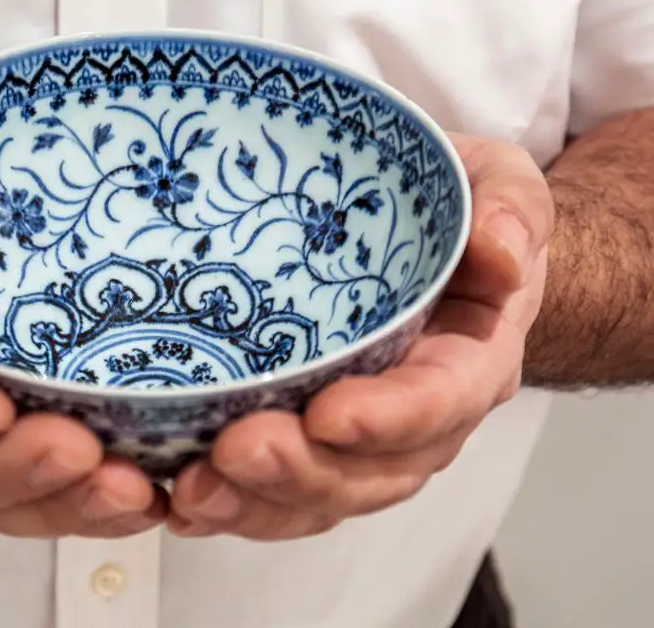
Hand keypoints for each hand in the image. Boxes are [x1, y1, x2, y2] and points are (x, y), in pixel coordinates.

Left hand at [168, 135, 554, 539]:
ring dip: (258, 504)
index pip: (441, 400)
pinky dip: (234, 507)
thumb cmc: (451, 213)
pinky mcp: (312, 444)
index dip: (389, 418)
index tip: (329, 414)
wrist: (427, 246)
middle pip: (373, 472)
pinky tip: (182, 504)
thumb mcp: (495, 185)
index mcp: (470, 358)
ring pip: (321, 498)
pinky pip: (281, 497)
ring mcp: (363, 440)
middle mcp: (420, 418)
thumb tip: (502, 254)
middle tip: (233, 451)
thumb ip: (511, 209)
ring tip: (195, 491)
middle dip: (304, 471)